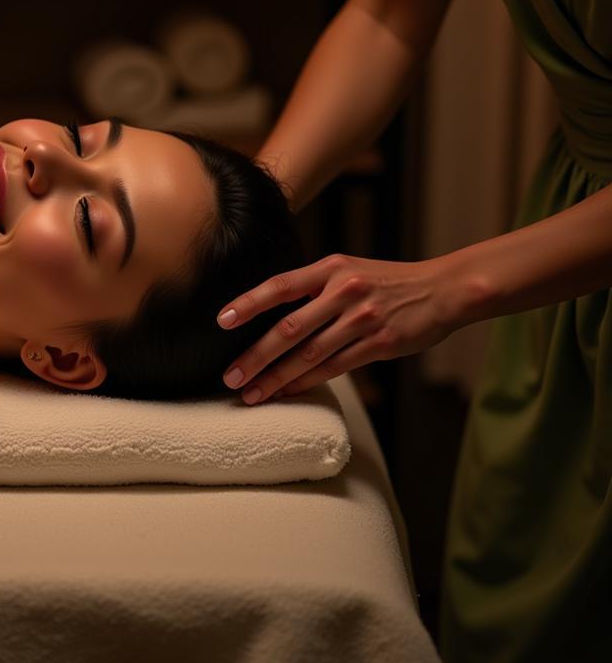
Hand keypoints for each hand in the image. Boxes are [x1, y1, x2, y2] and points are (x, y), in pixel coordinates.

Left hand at [218, 253, 459, 404]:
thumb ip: (313, 287)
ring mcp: (362, 319)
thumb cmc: (385, 281)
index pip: (280, 285)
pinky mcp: (379, 344)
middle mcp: (343, 291)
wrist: (441, 290)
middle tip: (230, 376)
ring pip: (309, 354)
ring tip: (251, 393)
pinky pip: (335, 368)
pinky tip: (286, 393)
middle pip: (289, 328)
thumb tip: (269, 310)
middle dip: (255, 355)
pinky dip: (307, 382)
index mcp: (331, 268)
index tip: (222, 321)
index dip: (249, 303)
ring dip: (276, 378)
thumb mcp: (348, 270)